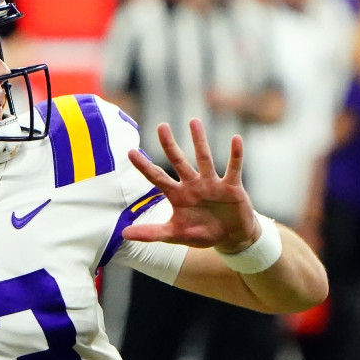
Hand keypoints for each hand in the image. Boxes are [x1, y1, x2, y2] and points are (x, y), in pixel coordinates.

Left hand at [122, 119, 258, 252]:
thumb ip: (151, 233)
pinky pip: (233, 168)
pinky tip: (235, 139)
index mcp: (178, 195)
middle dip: (169, 145)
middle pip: (178, 161)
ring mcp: (212, 184)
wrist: (231, 238)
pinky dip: (235, 154)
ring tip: (193, 121)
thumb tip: (123, 233)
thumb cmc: (202, 234)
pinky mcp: (231, 186)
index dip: (144, 166)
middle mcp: (193, 185)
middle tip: (161, 126)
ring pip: (204, 158)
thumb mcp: (175, 235)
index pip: (157, 177)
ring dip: (199, 141)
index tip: (130, 152)